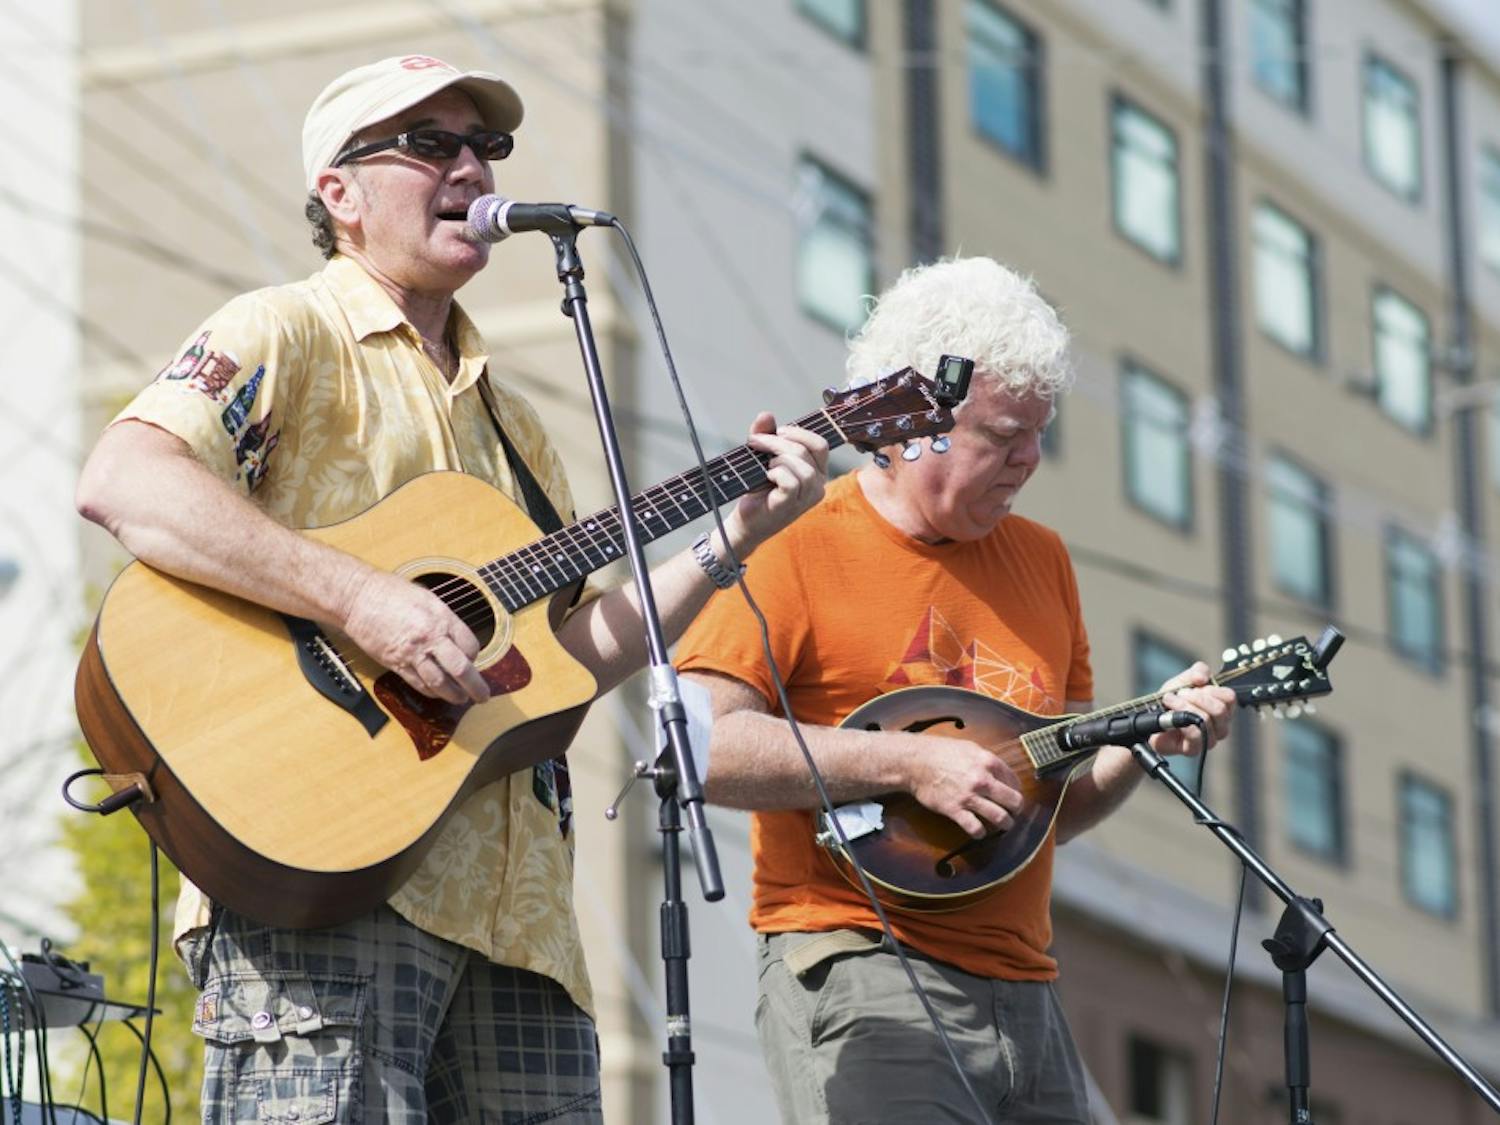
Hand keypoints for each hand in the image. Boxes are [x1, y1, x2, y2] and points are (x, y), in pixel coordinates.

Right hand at [340, 568, 490, 705]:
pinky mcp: (395, 663)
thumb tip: (455, 637)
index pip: (470, 645)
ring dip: (454, 695)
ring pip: (440, 682)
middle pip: (461, 669)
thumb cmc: (391, 592)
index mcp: (442, 617)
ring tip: (461, 699)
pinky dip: (430, 692)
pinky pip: (418, 683)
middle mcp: (430, 637)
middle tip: (483, 696)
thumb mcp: (427, 597)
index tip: (474, 660)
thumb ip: (443, 618)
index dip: (476, 656)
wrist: (358, 597)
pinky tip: (437, 694)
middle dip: (476, 686)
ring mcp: (412, 652)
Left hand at [723, 412, 828, 554]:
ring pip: (802, 466)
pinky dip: (777, 472)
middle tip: (756, 442)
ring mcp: (806, 498)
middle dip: (779, 441)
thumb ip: (766, 434)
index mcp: (817, 472)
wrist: (744, 521)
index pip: (820, 444)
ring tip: (764, 464)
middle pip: (808, 451)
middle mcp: (818, 486)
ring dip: (778, 457)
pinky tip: (766, 476)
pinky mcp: (790, 506)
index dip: (798, 433)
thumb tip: (766, 415)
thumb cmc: (758, 489)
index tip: (776, 432)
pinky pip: (791, 481)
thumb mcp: (762, 456)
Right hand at [900, 734, 1022, 838]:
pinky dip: (980, 833)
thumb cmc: (940, 752)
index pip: (1013, 780)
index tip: (1013, 794)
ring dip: (1006, 823)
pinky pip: (975, 827)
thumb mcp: (969, 747)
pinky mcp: (955, 809)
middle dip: (1017, 808)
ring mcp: (969, 796)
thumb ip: (986, 759)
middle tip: (1014, 811)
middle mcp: (982, 779)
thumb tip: (1000, 772)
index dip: (1015, 789)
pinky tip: (979, 831)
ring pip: (1000, 817)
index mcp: (987, 761)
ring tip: (1005, 824)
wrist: (915, 762)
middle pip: (1013, 800)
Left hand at [1150, 661, 1235, 757]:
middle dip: (1196, 697)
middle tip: (1180, 693)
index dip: (1211, 689)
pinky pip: (1195, 734)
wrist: (1151, 717)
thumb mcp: (1184, 680)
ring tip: (1170, 700)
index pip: (1229, 698)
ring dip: (1184, 706)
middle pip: (1219, 709)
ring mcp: (1209, 739)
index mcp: (1223, 708)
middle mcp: (1220, 726)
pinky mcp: (1194, 748)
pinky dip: (1180, 718)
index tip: (1194, 686)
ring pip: (1205, 720)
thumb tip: (1202, 678)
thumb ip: (1198, 671)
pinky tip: (1169, 712)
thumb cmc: (1172, 701)